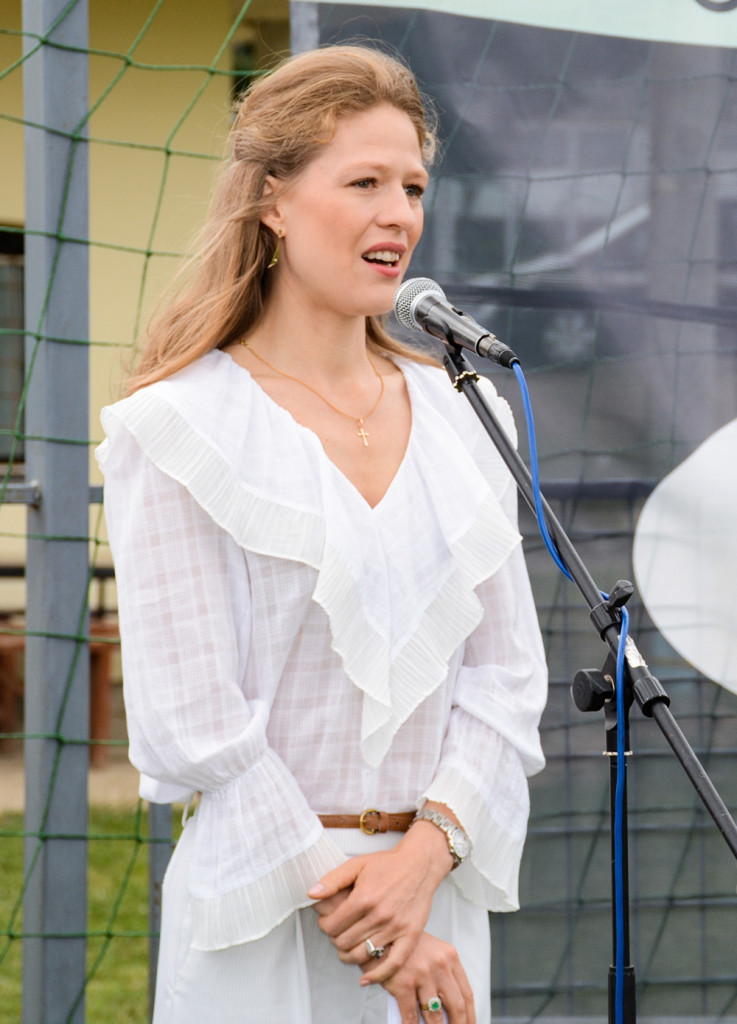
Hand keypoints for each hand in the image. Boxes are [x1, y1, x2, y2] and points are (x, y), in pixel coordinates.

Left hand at [308, 819, 453, 981]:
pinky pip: (392, 964)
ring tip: (347, 947)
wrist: (419, 864)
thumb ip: (332, 880)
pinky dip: (377, 975)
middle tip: (338, 932)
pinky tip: (365, 978)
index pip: (332, 926)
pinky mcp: (410, 936)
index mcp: (363, 898)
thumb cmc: (387, 864)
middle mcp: (379, 915)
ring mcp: (396, 928)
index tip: (327, 922)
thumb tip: (311, 894)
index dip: (324, 925)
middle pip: (345, 942)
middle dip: (335, 939)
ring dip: (349, 955)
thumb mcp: (357, 864)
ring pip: (362, 955)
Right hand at [366, 932, 475, 1023]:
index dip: (470, 1016)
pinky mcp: (404, 983)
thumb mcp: (430, 952)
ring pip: (435, 1016)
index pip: (466, 993)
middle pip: (457, 1007)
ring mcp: (422, 974)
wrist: (378, 933)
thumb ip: (442, 976)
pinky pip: (411, 1016)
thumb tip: (449, 1011)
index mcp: (450, 956)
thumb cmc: (404, 945)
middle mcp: (440, 964)